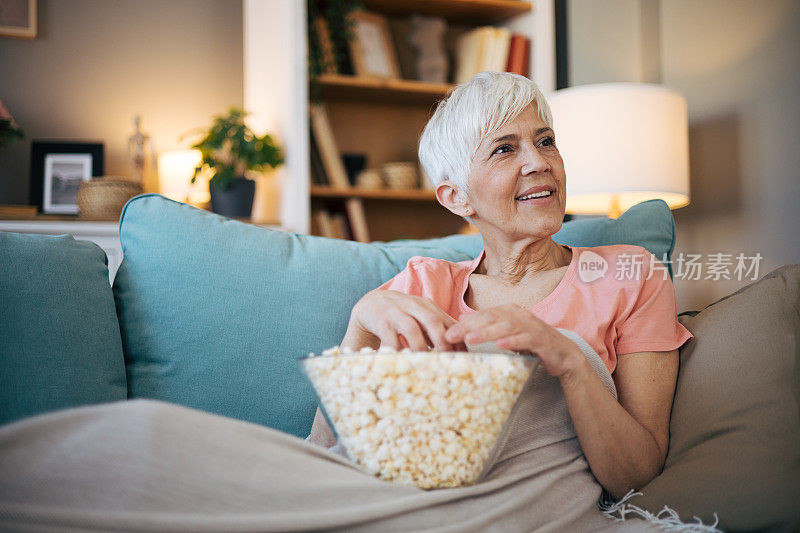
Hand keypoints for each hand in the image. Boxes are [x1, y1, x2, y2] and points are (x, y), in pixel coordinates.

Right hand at [344, 290, 467, 351]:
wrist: (371, 304)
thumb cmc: (402, 316)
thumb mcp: (420, 319)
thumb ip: (437, 331)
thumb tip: (459, 352)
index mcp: (428, 306)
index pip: (448, 321)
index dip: (458, 339)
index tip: (464, 358)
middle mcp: (414, 306)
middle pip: (432, 322)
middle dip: (442, 342)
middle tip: (447, 362)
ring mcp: (396, 312)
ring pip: (412, 329)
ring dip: (420, 348)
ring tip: (424, 364)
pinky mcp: (381, 320)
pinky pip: (390, 337)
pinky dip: (397, 350)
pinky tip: (402, 361)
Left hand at [444, 304, 584, 377]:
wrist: (562, 355)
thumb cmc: (531, 344)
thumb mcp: (507, 334)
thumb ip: (487, 326)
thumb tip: (462, 318)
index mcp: (508, 312)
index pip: (482, 315)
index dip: (463, 323)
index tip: (446, 332)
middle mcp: (519, 315)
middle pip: (490, 318)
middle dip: (469, 326)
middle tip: (450, 335)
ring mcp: (531, 326)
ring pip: (505, 326)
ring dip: (487, 332)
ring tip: (470, 339)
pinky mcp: (541, 339)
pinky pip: (525, 339)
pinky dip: (512, 341)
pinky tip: (500, 346)